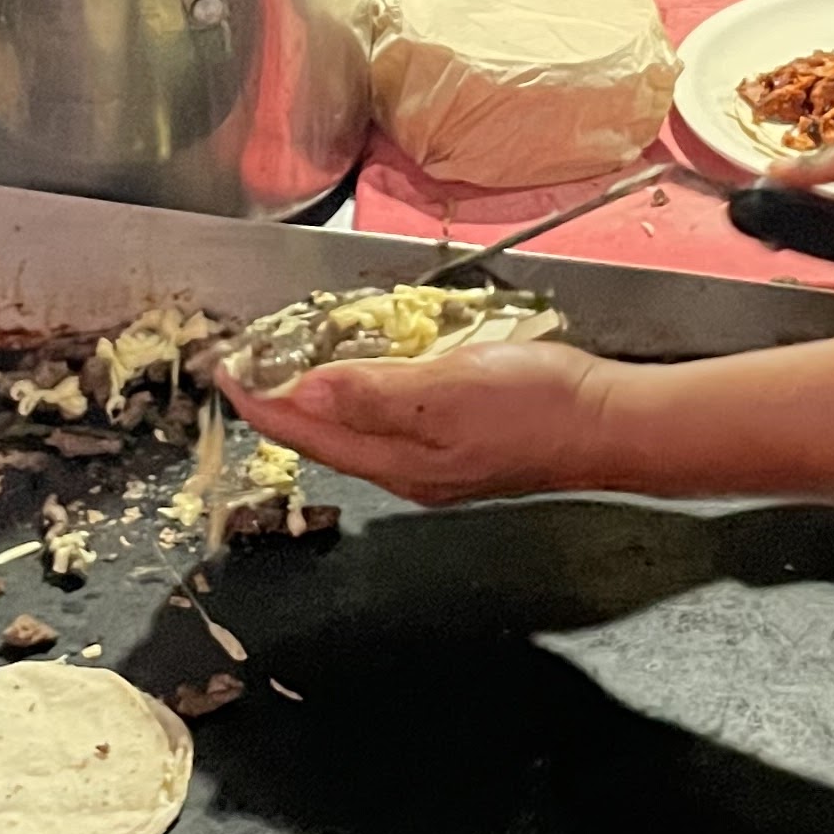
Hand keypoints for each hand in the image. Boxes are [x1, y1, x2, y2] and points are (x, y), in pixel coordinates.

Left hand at [220, 343, 624, 507]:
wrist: (609, 426)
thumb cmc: (535, 405)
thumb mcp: (448, 390)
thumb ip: (373, 392)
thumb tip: (300, 393)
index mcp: (396, 461)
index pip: (305, 433)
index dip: (260, 403)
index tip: (225, 369)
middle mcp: (407, 471)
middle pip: (324, 439)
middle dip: (279, 404)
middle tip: (249, 362)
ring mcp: (435, 464)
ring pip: (355, 433)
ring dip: (317, 401)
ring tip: (291, 365)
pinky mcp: (461, 448)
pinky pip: (389, 426)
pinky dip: (361, 398)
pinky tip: (367, 376)